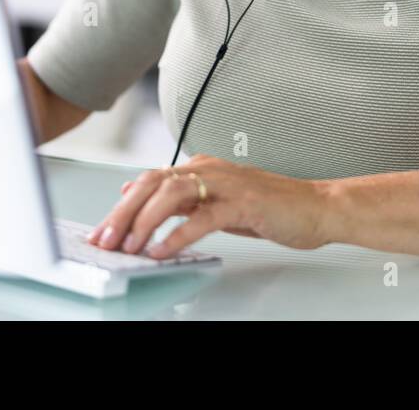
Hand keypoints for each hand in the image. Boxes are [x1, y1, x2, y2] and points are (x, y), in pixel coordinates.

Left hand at [85, 154, 333, 257]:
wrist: (316, 207)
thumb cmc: (270, 208)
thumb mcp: (217, 202)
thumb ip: (183, 199)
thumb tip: (141, 198)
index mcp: (201, 168)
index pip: (149, 181)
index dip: (121, 206)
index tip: (102, 230)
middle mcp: (209, 170)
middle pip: (152, 184)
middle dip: (123, 214)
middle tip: (104, 239)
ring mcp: (226, 184)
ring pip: (171, 195)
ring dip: (144, 222)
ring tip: (129, 246)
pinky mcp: (243, 202)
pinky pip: (202, 217)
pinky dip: (177, 234)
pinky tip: (162, 250)